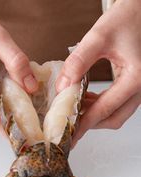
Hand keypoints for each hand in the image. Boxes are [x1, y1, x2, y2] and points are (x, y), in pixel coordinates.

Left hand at [56, 0, 140, 144]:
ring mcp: (139, 87)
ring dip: (93, 115)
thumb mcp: (99, 37)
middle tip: (69, 124)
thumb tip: (63, 87)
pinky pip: (116, 103)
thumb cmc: (126, 19)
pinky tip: (85, 98)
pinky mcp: (133, 85)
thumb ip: (79, 62)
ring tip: (73, 109)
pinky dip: (99, 106)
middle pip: (113, 118)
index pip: (105, 109)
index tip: (70, 137)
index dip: (84, 125)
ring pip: (115, 113)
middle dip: (89, 123)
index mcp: (136, 77)